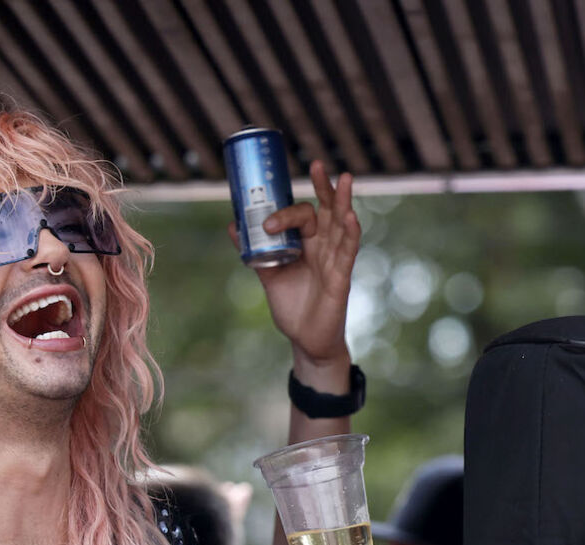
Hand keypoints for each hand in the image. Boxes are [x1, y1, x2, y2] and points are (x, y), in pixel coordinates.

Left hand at [228, 160, 360, 367]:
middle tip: (317, 164)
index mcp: (308, 244)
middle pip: (327, 211)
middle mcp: (324, 247)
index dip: (285, 212)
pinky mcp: (341, 278)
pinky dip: (350, 234)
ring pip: (342, 226)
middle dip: (324, 188)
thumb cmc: (293, 306)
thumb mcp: (268, 274)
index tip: (265, 219)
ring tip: (344, 178)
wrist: (304, 340)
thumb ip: (254, 251)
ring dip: (343, 202)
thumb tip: (233, 225)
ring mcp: (334, 260)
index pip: (303, 215)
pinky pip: (348, 253)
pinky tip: (350, 218)